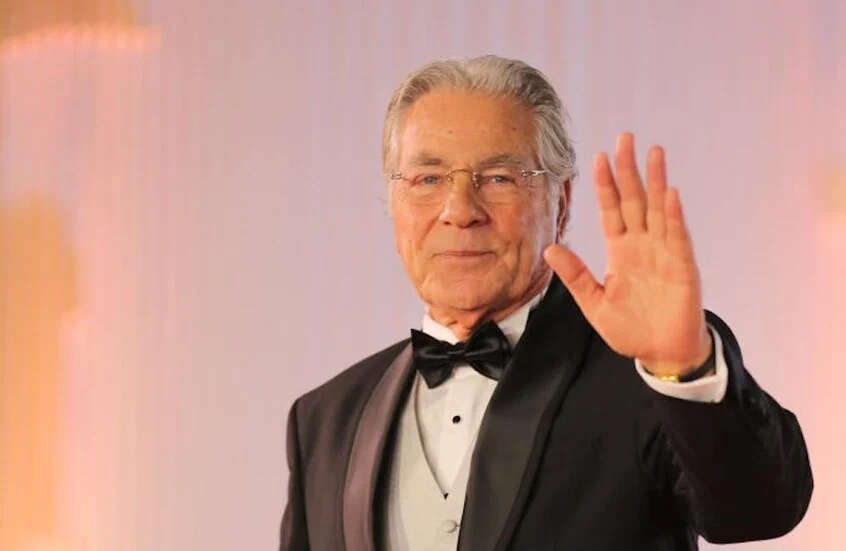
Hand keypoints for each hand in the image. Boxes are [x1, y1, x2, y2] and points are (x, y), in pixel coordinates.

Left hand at [544, 133, 710, 376]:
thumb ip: (575, 274)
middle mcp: (642, 245)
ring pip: (658, 209)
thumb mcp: (594, 302)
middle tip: (624, 138)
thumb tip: (550, 247)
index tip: (597, 157)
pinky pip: (677, 237)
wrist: (660, 353)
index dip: (605, 185)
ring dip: (656, 181)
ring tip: (653, 152)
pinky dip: (673, 216)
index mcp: (620, 251)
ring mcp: (664, 252)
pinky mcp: (683, 267)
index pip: (610, 210)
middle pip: (634, 200)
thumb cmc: (630, 328)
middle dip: (629, 170)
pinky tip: (668, 194)